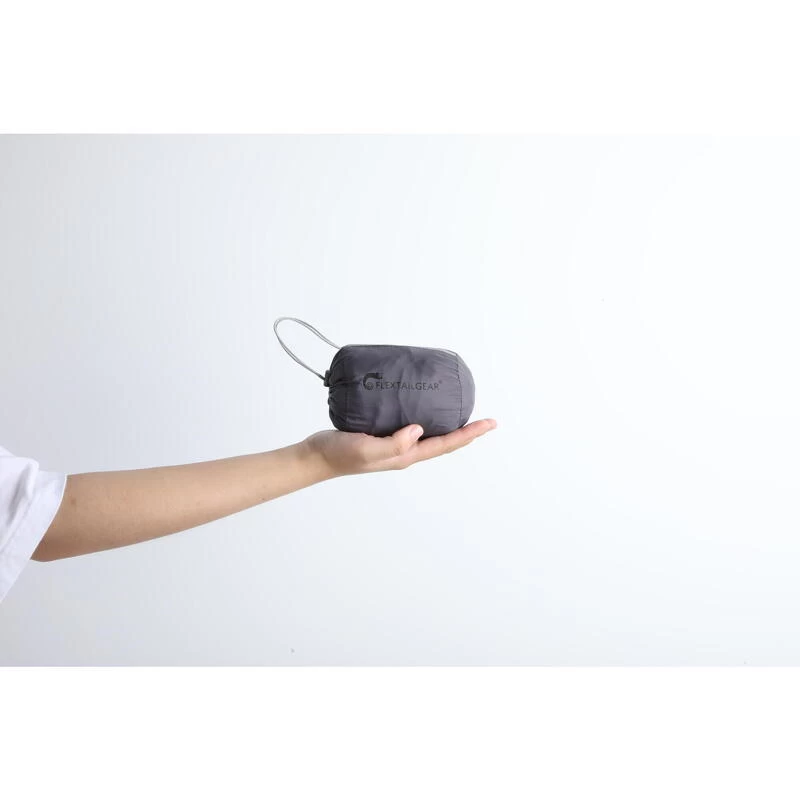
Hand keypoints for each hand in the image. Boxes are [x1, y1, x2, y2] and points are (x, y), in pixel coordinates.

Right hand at [302, 419, 496, 477]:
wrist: (316, 456)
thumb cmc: (340, 454)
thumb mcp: (367, 449)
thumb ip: (393, 444)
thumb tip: (420, 430)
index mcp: (405, 456)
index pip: (445, 444)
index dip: (469, 434)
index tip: (490, 423)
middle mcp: (404, 451)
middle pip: (443, 441)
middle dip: (465, 431)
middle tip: (485, 419)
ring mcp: (394, 443)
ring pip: (429, 434)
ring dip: (447, 424)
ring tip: (460, 410)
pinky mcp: (383, 433)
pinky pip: (410, 424)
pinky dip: (423, 415)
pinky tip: (421, 402)